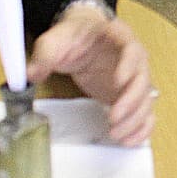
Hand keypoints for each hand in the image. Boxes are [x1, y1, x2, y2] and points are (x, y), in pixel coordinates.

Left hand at [28, 4, 154, 146]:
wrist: (80, 40)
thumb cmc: (72, 37)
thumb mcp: (55, 41)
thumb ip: (44, 55)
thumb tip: (31, 74)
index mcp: (118, 37)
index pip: (133, 49)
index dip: (129, 65)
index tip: (118, 81)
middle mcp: (133, 58)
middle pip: (143, 79)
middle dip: (131, 101)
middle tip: (113, 117)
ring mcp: (134, 79)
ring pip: (146, 99)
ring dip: (134, 119)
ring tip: (115, 134)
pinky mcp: (129, 96)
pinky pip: (144, 113)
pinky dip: (141, 128)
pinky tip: (128, 140)